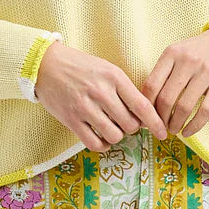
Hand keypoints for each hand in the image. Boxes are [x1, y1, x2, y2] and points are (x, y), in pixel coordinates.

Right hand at [34, 41, 168, 150]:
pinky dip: (103, 145)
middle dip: (132, 127)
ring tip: (112, 127)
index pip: (142, 105)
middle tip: (126, 121)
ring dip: (117, 135)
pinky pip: (95, 143)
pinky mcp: (71, 120)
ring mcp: (85, 107)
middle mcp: (101, 92)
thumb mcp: (107, 69)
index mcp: (114, 77)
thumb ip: (125, 89)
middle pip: (130, 124)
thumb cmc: (80, 66)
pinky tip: (102, 137)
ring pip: (115, 135)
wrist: (46, 64)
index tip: (163, 132)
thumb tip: (143, 115)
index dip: (156, 123)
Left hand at [139, 28, 208, 137]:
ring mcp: (206, 72)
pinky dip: (194, 126)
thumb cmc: (200, 50)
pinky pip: (205, 111)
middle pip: (166, 98)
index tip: (145, 117)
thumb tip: (146, 102)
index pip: (151, 85)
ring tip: (173, 130)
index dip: (145, 106)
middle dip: (160, 119)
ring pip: (184, 107)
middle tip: (160, 127)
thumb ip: (163, 72)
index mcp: (172, 53)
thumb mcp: (179, 52)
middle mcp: (188, 61)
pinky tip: (188, 132)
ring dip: (175, 124)